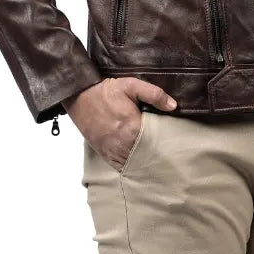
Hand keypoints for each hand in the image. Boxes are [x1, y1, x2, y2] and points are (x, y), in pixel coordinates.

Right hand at [62, 77, 177, 171]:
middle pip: (146, 157)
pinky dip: (130, 167)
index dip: (166, 144)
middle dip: (157, 156)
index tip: (174, 145)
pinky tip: (139, 165)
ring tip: (157, 162)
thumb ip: (154, 94)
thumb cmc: (107, 91)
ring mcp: (112, 150)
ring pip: (134, 165)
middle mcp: (122, 143)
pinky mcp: (104, 153)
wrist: (80, 96)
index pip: (156, 143)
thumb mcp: (131, 85)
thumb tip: (173, 106)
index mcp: (132, 128)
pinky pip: (120, 167)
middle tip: (169, 156)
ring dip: (144, 164)